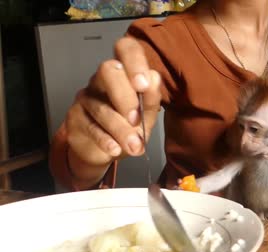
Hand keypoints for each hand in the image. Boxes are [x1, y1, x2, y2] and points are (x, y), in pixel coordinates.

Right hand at [65, 37, 161, 175]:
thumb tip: (154, 78)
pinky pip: (90, 127)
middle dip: (125, 95)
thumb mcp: (146, 116)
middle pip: (108, 70)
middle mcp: (102, 79)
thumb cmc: (128, 125)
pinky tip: (115, 149)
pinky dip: (105, 139)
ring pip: (101, 107)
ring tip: (135, 146)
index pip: (125, 48)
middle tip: (136, 118)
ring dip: (121, 129)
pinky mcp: (75, 118)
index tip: (144, 84)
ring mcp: (86, 97)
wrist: (106, 150)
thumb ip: (151, 99)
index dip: (135, 61)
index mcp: (124, 72)